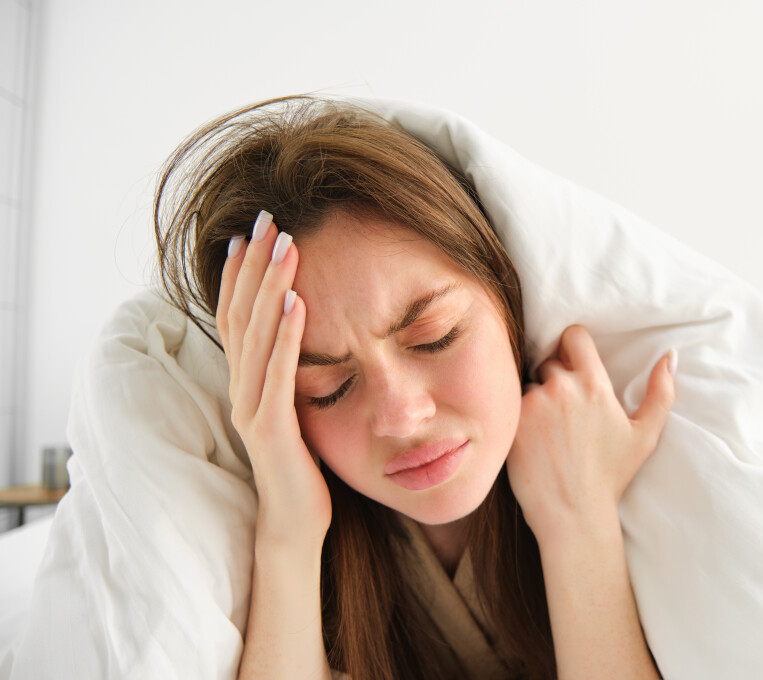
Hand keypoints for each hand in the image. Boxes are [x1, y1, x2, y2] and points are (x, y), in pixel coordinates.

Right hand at [217, 211, 330, 545]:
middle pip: (241, 315)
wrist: (294, 522)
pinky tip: (298, 300)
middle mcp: (241, 389)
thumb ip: (290, 373)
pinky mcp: (270, 431)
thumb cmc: (301, 465)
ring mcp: (251, 409)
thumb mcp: (294, 408)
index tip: (251, 231)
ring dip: (269, 287)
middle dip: (254, 265)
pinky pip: (278, 374)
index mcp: (247, 382)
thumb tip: (306, 330)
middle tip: (267, 219)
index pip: (236, 316)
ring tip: (284, 244)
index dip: (240, 274)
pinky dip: (287, 335)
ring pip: (255, 337)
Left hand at [506, 325, 675, 545]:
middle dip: (556, 377)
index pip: (573, 336)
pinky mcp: (510, 422)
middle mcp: (560, 387)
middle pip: (549, 361)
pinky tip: (533, 440)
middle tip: (566, 410)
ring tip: (549, 430)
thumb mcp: (646, 434)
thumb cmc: (611, 476)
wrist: (574, 514)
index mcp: (594, 384)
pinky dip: (519, 417)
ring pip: (529, 384)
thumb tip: (670, 356)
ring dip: (537, 398)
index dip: (573, 346)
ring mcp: (532, 403)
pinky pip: (510, 405)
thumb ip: (661, 391)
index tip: (575, 364)